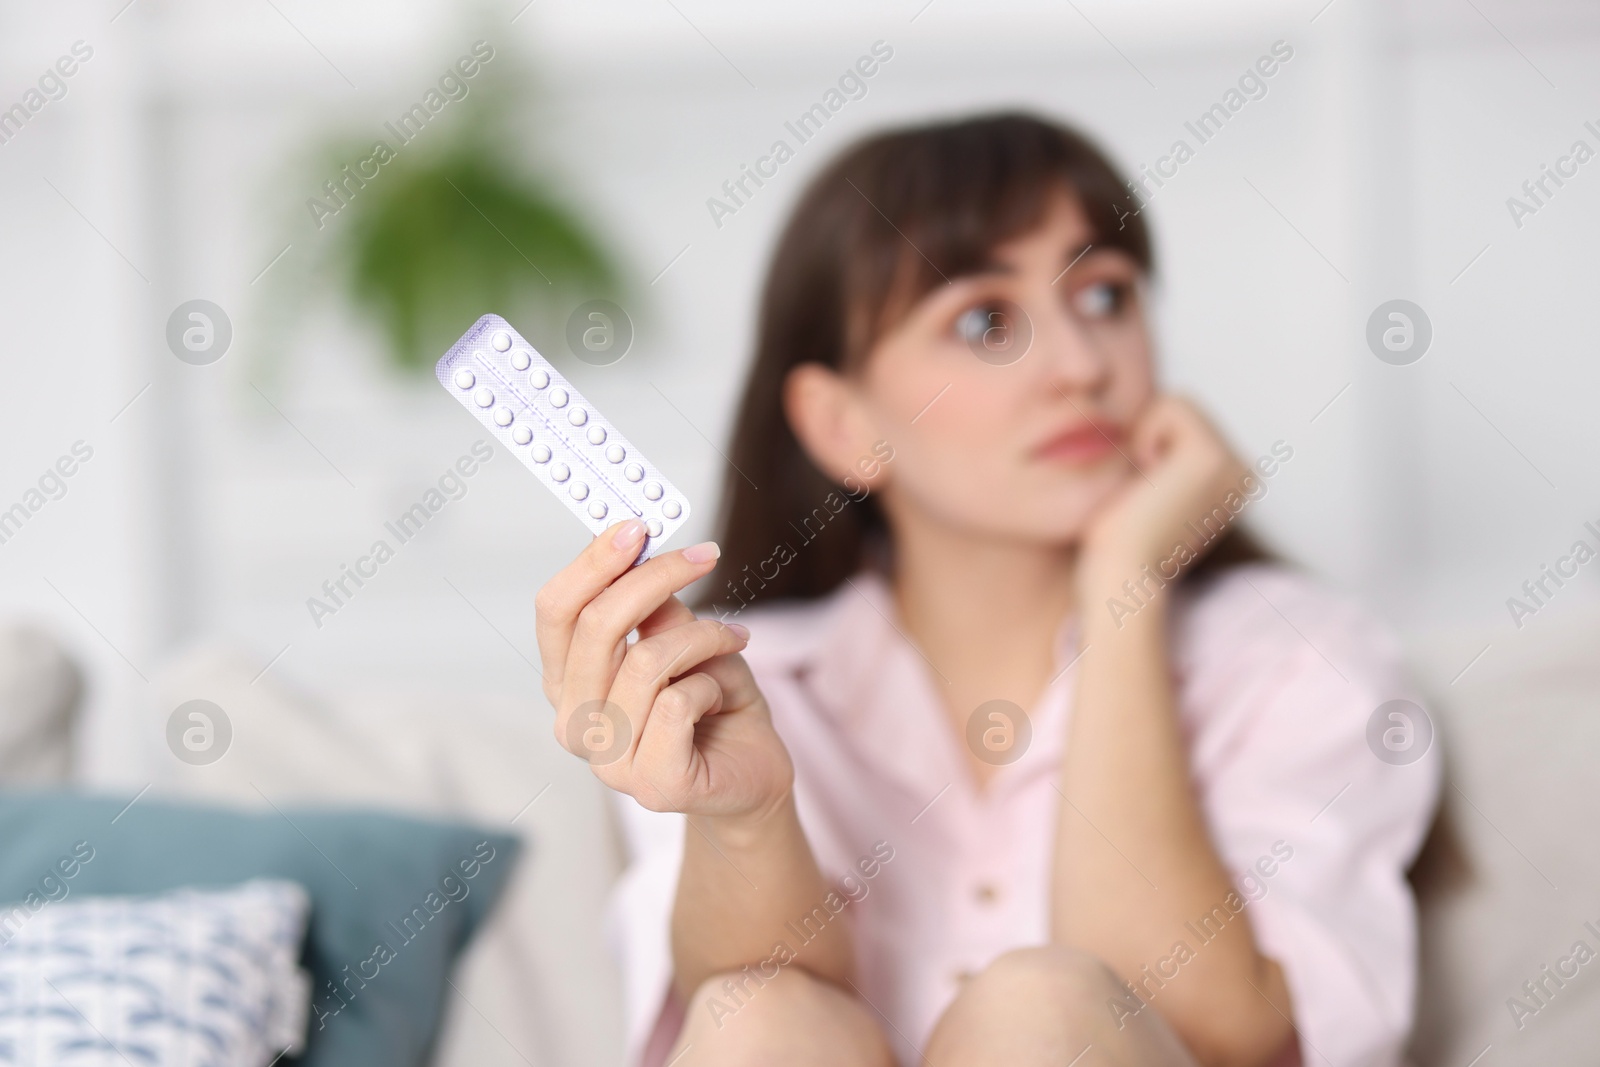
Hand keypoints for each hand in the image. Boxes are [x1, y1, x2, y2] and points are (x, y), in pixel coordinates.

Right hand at [534, 519, 793, 820]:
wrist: (753, 771)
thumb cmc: (713, 702)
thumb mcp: (682, 639)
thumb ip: (652, 607)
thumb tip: (638, 547)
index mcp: (568, 681)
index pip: (555, 611)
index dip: (591, 563)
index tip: (636, 526)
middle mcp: (574, 722)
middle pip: (596, 628)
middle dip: (655, 578)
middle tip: (706, 555)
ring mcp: (607, 761)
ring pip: (646, 661)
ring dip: (703, 637)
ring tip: (731, 639)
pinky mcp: (652, 784)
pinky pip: (677, 704)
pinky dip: (711, 684)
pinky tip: (722, 697)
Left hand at [1078, 394, 1249, 591]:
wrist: (1122, 578)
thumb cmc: (1119, 543)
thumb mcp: (1147, 491)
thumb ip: (1161, 459)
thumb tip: (1150, 419)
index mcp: (1230, 482)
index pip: (1182, 423)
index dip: (1148, 446)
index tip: (1147, 497)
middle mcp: (1242, 472)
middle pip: (1182, 408)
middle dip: (1148, 438)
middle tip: (1145, 493)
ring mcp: (1234, 464)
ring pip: (1178, 403)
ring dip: (1146, 438)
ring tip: (1147, 489)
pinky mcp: (1213, 456)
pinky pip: (1171, 403)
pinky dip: (1146, 434)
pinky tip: (1147, 481)